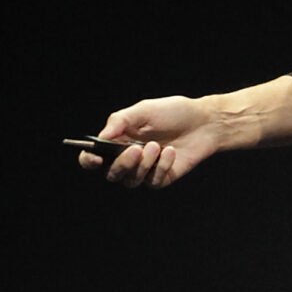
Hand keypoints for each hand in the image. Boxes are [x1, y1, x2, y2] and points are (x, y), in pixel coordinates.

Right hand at [81, 96, 220, 187]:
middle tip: (136, 149)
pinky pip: (153, 181)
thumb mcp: (144, 110)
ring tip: (158, 146)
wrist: (203, 122)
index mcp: (117, 141)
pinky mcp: (160, 178)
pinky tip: (171, 152)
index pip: (93, 157)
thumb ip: (120, 121)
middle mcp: (127, 158)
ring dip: (144, 165)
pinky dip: (161, 167)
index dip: (88, 161)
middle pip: (112, 174)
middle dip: (122, 164)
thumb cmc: (171, 113)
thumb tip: (102, 136)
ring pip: (131, 181)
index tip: (95, 158)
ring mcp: (144, 171)